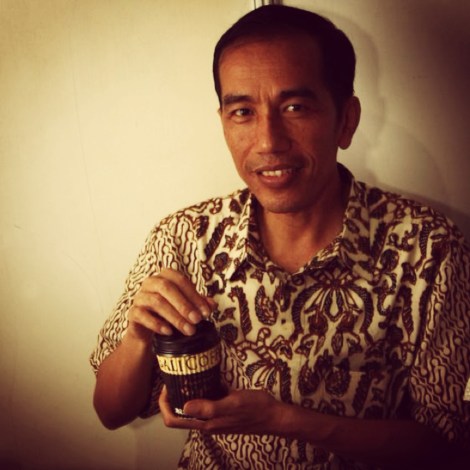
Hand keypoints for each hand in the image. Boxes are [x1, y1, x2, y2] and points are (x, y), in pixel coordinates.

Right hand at [127, 268, 215, 338]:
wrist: (148, 332)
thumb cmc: (169, 313)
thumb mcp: (186, 307)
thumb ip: (199, 303)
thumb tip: (212, 304)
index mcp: (165, 276)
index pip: (181, 280)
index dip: (195, 295)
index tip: (206, 312)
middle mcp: (150, 282)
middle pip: (167, 288)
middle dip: (184, 305)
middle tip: (197, 320)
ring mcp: (140, 296)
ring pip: (156, 302)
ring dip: (175, 317)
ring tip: (188, 329)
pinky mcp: (132, 312)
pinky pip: (143, 315)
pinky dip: (157, 324)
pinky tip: (169, 332)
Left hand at [159, 386, 284, 434]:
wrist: (274, 415)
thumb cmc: (254, 409)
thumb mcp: (232, 404)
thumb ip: (209, 407)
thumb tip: (185, 405)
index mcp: (206, 423)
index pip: (173, 420)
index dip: (164, 404)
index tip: (166, 385)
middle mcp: (207, 422)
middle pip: (179, 413)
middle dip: (172, 396)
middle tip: (174, 376)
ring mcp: (215, 416)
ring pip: (192, 406)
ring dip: (186, 392)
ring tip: (186, 374)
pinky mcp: (222, 409)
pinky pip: (206, 400)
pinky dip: (201, 390)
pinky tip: (206, 376)